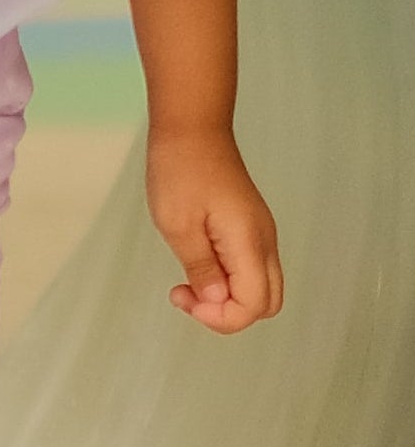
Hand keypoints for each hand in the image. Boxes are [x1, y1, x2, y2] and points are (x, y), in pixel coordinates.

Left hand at [144, 126, 282, 332]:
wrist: (192, 129)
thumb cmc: (179, 172)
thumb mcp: (178, 223)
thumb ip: (200, 267)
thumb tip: (216, 301)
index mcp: (250, 243)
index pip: (256, 305)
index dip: (222, 317)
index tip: (185, 298)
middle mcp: (265, 243)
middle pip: (267, 303)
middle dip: (227, 313)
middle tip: (185, 294)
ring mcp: (261, 235)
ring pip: (261, 287)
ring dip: (227, 297)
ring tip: (186, 282)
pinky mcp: (250, 228)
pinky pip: (250, 269)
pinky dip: (228, 280)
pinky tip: (198, 265)